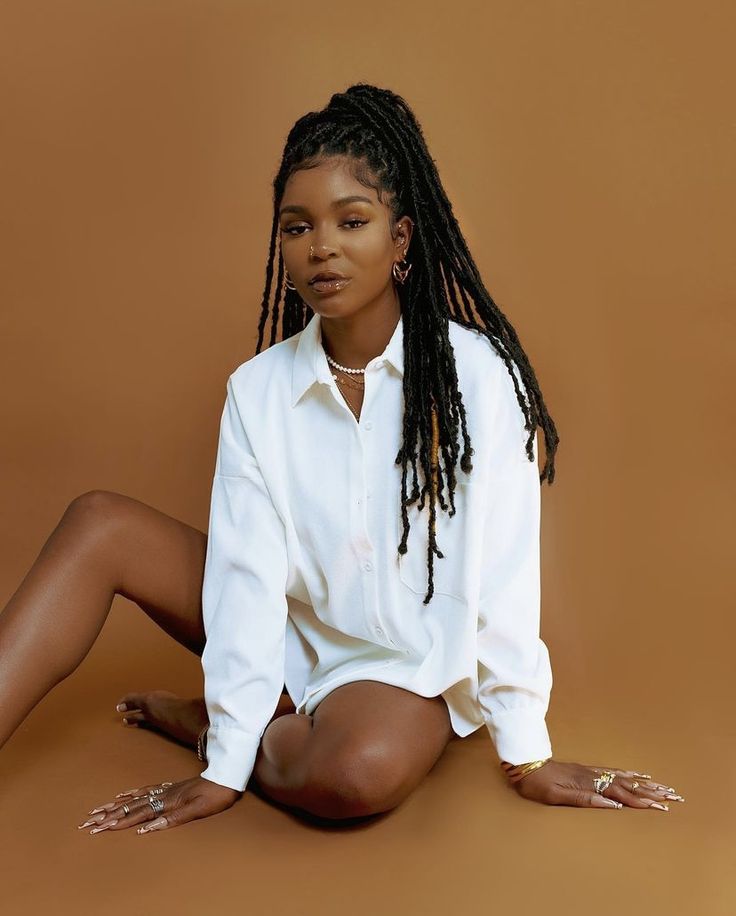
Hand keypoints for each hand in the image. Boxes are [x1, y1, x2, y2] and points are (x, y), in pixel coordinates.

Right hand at [77, 775, 240, 834]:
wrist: (230, 774)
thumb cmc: (216, 796)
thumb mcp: (197, 810)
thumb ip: (172, 819)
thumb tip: (146, 828)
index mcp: (167, 803)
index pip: (136, 815)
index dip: (117, 823)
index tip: (98, 828)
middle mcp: (164, 795)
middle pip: (131, 807)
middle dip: (109, 815)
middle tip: (88, 821)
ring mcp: (167, 790)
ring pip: (136, 799)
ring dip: (117, 805)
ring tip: (99, 809)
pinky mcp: (173, 787)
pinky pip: (147, 790)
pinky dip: (133, 794)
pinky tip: (125, 794)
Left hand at [509, 759, 684, 809]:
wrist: (524, 763)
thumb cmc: (537, 784)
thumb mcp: (556, 796)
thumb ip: (583, 800)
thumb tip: (611, 806)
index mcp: (588, 785)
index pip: (621, 795)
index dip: (642, 801)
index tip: (661, 806)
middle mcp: (593, 776)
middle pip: (628, 784)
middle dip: (651, 791)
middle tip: (674, 796)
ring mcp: (591, 771)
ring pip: (623, 777)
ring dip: (644, 783)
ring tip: (663, 786)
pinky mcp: (587, 770)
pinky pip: (613, 771)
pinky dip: (629, 773)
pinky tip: (638, 774)